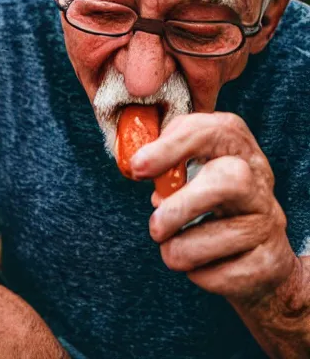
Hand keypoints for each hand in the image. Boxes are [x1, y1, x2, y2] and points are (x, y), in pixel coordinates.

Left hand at [131, 112, 296, 304]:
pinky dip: (199, 273)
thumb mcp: (189, 172)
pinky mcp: (269, 260)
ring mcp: (268, 219)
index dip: (170, 146)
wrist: (256, 254)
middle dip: (181, 206)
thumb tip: (136, 167)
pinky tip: (201, 264)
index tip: (137, 167)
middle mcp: (258, 177)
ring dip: (182, 249)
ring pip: (223, 235)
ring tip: (171, 249)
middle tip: (155, 227)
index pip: (210, 131)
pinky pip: (225, 274)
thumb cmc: (208, 203)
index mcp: (233, 147)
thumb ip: (165, 164)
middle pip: (230, 180)